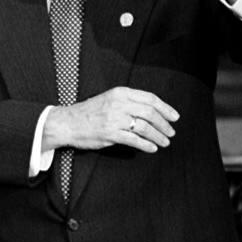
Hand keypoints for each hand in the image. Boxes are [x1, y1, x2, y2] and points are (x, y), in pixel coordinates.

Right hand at [42, 86, 179, 153]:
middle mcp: (118, 104)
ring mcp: (114, 119)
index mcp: (120, 93)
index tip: (175, 117)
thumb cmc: (89, 112)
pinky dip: (146, 145)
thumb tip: (153, 111)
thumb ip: (128, 102)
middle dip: (164, 124)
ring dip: (158, 136)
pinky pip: (134, 140)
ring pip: (145, 127)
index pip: (150, 98)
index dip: (166, 108)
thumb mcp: (109, 99)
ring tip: (165, 142)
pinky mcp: (110, 134)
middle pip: (150, 113)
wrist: (67, 123)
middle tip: (171, 132)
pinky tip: (152, 148)